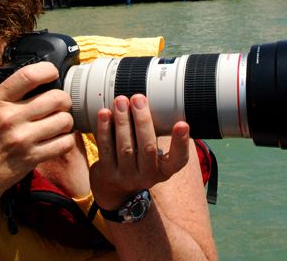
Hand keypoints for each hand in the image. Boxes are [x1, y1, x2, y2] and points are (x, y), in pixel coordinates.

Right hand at [0, 61, 75, 208]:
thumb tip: (0, 69)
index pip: (28, 75)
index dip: (47, 70)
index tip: (52, 73)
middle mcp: (10, 118)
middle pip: (56, 98)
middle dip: (63, 100)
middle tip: (59, 105)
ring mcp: (22, 139)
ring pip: (64, 120)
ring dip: (66, 121)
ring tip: (59, 124)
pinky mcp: (31, 158)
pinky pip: (63, 144)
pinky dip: (66, 141)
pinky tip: (58, 140)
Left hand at [89, 94, 190, 210]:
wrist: (115, 187)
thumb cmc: (139, 160)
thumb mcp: (154, 155)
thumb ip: (157, 134)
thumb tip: (156, 98)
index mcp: (165, 169)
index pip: (179, 160)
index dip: (181, 142)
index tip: (182, 124)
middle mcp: (147, 176)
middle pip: (147, 148)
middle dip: (142, 121)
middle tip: (138, 98)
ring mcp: (126, 176)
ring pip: (125, 147)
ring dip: (122, 121)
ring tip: (121, 101)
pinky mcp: (107, 173)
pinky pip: (106, 148)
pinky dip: (104, 129)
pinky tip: (104, 114)